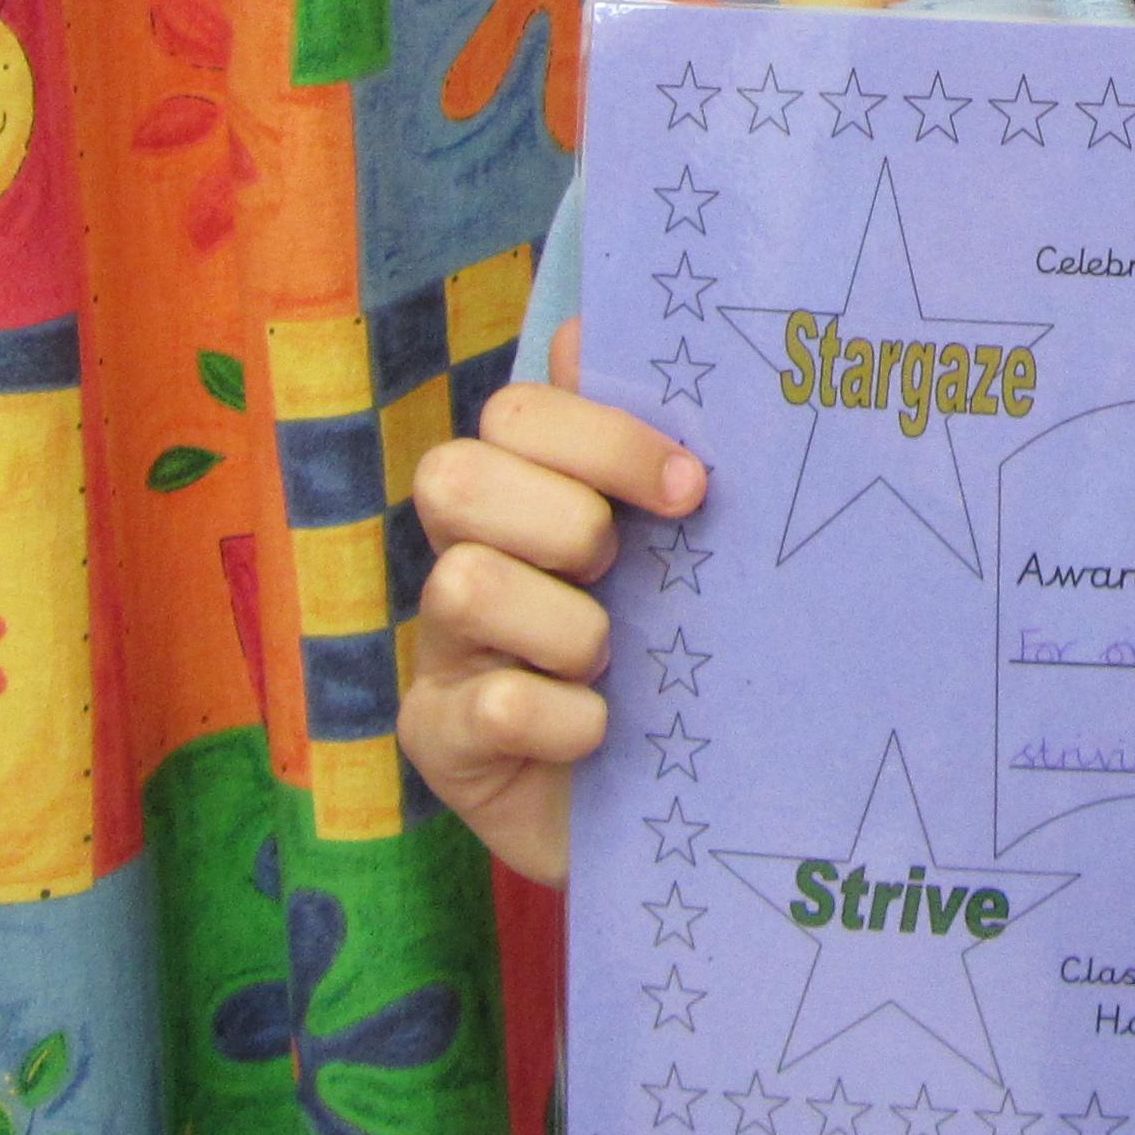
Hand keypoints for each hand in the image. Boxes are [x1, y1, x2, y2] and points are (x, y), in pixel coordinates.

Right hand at [401, 321, 709, 884]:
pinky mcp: (440, 740)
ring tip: (611, 662)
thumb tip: (596, 325)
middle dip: (562, 516)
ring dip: (567, 626)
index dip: (603, 436)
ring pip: (460, 585)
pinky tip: (603, 735)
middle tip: (621, 570)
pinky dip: (568, 720)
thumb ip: (647, 447)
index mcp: (526, 494)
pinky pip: (489, 706)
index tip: (693, 486)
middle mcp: (468, 557)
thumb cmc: (681, 660)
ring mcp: (444, 651)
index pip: (516, 412)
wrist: (679, 810)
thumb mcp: (682, 552)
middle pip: (452, 474)